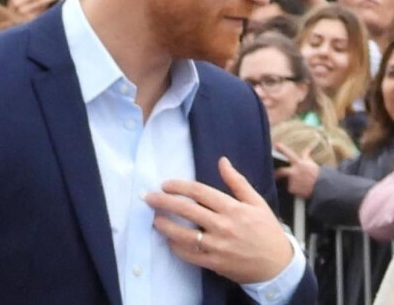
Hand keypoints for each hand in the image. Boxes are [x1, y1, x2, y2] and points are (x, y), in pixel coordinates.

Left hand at [145, 157, 292, 283]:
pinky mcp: (215, 263)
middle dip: (164, 202)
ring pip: (185, 234)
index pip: (199, 192)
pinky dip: (177, 247)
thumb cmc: (267, 230)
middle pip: (187, 210)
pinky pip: (191, 255)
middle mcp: (223, 226)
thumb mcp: (256, 202)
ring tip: (154, 219)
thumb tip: (222, 160)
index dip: (179, 186)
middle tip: (149, 197)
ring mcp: (218, 246)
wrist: (278, 266)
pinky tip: (169, 240)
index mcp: (232, 208)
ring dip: (166, 226)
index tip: (166, 184)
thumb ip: (237, 181)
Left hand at [275, 143, 319, 198]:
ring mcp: (292, 181)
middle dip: (276, 173)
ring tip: (301, 185)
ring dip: (292, 184)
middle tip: (274, 175)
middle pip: (281, 171)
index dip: (282, 148)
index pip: (289, 154)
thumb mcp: (311, 164)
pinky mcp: (293, 189)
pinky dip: (295, 190)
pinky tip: (302, 190)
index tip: (276, 144)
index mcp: (299, 164)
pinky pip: (292, 190)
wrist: (323, 189)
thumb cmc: (317, 175)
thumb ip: (307, 156)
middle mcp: (294, 172)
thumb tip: (309, 148)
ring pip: (288, 182)